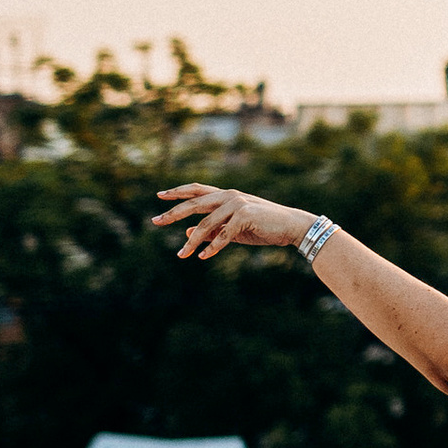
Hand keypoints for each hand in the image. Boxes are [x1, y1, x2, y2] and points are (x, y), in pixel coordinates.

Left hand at [152, 183, 315, 261]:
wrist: (291, 227)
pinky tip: (203, 257)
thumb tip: (188, 233)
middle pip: (194, 203)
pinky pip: (223, 235)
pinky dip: (213, 247)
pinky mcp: (245, 216)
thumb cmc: (262, 227)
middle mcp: (229, 196)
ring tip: (181, 255)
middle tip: (156, 221)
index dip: (177, 192)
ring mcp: (237, 204)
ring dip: (192, 241)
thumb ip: (212, 230)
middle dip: (173, 213)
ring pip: (206, 223)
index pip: (196, 190)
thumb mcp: (233, 230)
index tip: (159, 196)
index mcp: (225, 195)